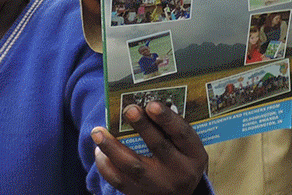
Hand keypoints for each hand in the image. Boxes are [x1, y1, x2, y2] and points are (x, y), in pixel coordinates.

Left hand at [93, 102, 207, 194]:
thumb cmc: (181, 161)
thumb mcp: (188, 148)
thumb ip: (172, 130)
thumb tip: (143, 106)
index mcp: (194, 155)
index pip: (182, 134)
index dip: (167, 119)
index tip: (152, 104)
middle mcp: (179, 172)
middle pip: (158, 147)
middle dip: (143, 127)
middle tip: (129, 109)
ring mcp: (158, 186)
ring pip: (133, 167)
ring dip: (113, 148)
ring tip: (98, 132)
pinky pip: (119, 181)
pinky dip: (106, 165)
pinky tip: (99, 151)